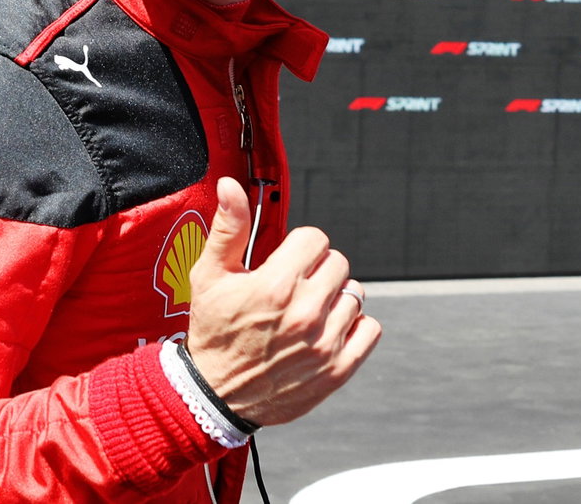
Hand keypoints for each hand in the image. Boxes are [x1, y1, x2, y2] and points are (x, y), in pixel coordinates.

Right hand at [184, 177, 379, 426]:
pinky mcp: (337, 369)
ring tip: (308, 309)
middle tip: (295, 286)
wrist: (214, 394)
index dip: (300, 246)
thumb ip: (228, 228)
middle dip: (318, 269)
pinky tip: (328, 328)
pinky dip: (355, 326)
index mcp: (275, 284)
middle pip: (339, 264)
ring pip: (355, 295)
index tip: (286, 261)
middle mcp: (305, 312)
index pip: (316, 239)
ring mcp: (324, 342)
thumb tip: (230, 187)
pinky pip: (370, 330)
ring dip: (336, 297)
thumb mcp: (209, 276)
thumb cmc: (213, 331)